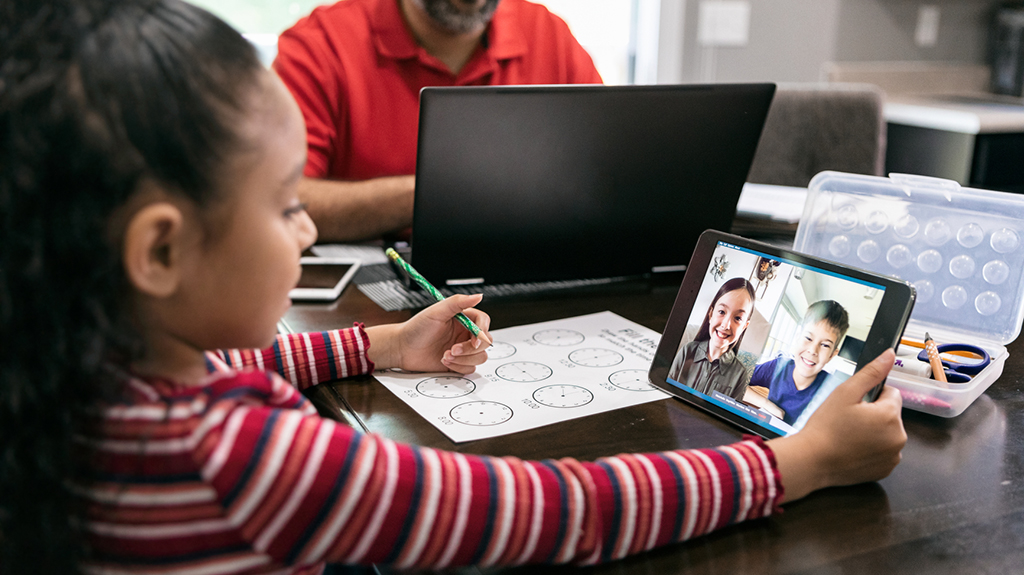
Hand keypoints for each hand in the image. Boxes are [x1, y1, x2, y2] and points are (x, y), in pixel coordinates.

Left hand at [366, 294, 491, 373]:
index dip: (482, 331)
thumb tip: (479, 296)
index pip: (483, 323)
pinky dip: (458, 367)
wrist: (402, 348)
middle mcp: (465, 334)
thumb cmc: (416, 328)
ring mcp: (462, 349)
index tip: (474, 339)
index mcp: (463, 319)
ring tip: (446, 355)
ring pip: (480, 357)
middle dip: (470, 349)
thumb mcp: (437, 312)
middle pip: (485, 342)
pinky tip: (444, 360)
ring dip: (464, 359)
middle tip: (453, 349)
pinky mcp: (458, 363)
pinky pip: (470, 368)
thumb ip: (458, 302)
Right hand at [768, 348, 906, 502]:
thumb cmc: (825, 427)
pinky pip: (884, 452)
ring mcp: (893, 456)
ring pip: (888, 433)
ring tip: (849, 436)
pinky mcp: (886, 470)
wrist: (812, 462)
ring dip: (874, 432)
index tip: (854, 405)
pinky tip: (853, 449)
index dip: (871, 396)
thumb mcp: (845, 393)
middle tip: (848, 421)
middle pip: (891, 415)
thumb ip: (871, 372)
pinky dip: (872, 449)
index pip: (891, 394)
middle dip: (874, 414)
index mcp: (890, 416)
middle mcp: (898, 438)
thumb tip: (890, 354)